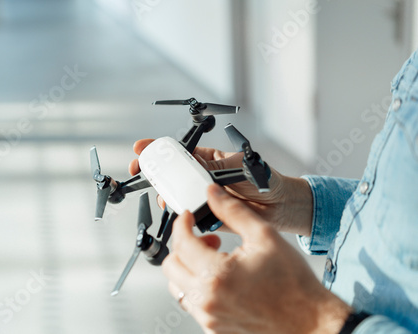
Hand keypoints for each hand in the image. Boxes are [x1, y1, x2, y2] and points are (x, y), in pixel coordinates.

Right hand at [129, 139, 312, 234]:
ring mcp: (202, 196)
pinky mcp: (206, 215)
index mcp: (208, 159)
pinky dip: (180, 213)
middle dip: (154, 171)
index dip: (158, 149)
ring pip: (175, 194)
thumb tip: (194, 169)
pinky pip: (188, 214)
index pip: (178, 151)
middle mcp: (201, 177)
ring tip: (164, 195)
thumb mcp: (239, 168)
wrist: (280, 206)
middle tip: (141, 170)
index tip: (142, 148)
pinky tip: (178, 210)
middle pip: (170, 173)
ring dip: (165, 194)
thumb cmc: (264, 180)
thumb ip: (216, 168)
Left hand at [162, 184, 351, 333]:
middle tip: (207, 239)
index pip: (182, 243)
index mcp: (217, 275)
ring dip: (189, 267)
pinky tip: (221, 278)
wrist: (309, 321)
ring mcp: (209, 317)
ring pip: (178, 286)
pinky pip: (192, 302)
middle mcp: (207, 299)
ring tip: (216, 259)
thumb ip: (233, 211)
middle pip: (171, 266)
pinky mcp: (213, 327)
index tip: (188, 217)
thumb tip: (213, 194)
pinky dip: (198, 285)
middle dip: (184, 246)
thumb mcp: (264, 236)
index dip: (182, 224)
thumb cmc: (293, 286)